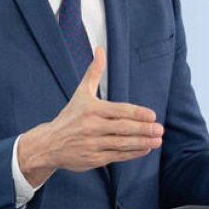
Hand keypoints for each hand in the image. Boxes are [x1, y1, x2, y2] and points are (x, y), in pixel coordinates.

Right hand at [17, 47, 163, 186]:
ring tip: (157, 140)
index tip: (152, 115)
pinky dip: (132, 153)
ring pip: (121, 143)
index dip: (137, 113)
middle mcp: (91, 127)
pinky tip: (145, 148)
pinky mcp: (93, 159)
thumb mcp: (81, 92)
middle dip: (143, 129)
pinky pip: (116, 156)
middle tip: (160, 129)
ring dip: (141, 142)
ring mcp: (92, 144)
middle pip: (122, 128)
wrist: (48, 144)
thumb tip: (100, 49)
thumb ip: (94, 71)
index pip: (118, 110)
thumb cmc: (70, 116)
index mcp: (91, 109)